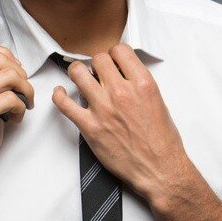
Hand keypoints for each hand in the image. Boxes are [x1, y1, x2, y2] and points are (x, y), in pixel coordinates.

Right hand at [0, 42, 34, 193]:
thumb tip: (10, 61)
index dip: (5, 56)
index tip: (16, 72)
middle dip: (20, 74)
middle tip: (23, 92)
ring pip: (8, 76)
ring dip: (25, 89)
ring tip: (23, 104)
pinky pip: (11, 98)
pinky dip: (21, 107)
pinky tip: (16, 119)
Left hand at [51, 43, 188, 202]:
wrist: (159, 169)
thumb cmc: (162, 142)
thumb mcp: (159, 102)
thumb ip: (139, 85)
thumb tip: (124, 74)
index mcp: (143, 84)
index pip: (120, 51)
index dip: (114, 55)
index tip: (112, 63)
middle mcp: (122, 92)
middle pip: (98, 59)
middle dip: (97, 64)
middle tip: (97, 73)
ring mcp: (103, 109)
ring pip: (78, 73)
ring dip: (77, 73)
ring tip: (80, 78)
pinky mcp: (89, 127)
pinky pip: (64, 103)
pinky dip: (59, 95)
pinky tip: (61, 93)